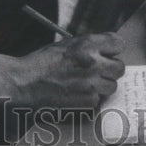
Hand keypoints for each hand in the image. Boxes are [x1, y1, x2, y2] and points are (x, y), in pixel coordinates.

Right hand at [10, 33, 125, 108]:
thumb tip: (108, 46)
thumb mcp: (67, 43)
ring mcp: (91, 84)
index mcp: (88, 44)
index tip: (109, 53)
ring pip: (112, 86)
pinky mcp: (87, 101)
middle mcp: (93, 63)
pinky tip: (77, 93)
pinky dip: (91, 98)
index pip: (119, 44)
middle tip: (99, 71)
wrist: (25, 82)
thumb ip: (89, 44)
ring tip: (86, 83)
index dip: (114, 49)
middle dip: (111, 69)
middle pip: (120, 67)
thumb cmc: (43, 61)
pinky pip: (98, 99)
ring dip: (102, 85)